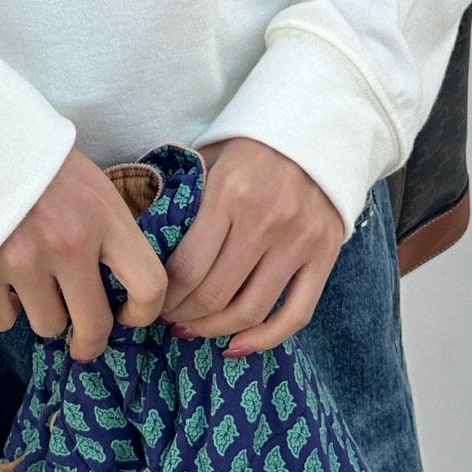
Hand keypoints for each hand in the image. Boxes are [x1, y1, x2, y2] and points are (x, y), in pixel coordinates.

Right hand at [0, 146, 168, 364]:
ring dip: (46, 315)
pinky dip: (5, 311)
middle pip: (95, 324)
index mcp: (104, 217)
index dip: (145, 311)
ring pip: (48, 326)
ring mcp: (24, 261)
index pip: (148, 284)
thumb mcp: (91, 183)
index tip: (130, 314)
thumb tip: (121, 278)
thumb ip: (107, 229)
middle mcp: (69, 244)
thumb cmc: (38, 158)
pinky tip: (5, 288)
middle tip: (86, 338)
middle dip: (92, 339)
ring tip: (37, 290)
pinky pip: (2, 321)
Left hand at [158, 137, 343, 356]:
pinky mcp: (326, 255)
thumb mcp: (210, 156)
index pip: (186, 267)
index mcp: (229, 193)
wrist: (318, 126)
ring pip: (251, 311)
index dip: (162, 295)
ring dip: (215, 330)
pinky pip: (296, 315)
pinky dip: (265, 340)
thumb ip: (184, 197)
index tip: (150, 301)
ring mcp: (300, 241)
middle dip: (183, 315)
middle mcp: (266, 220)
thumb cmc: (252, 145)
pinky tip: (237, 345)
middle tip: (168, 318)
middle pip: (214, 295)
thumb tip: (145, 244)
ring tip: (195, 329)